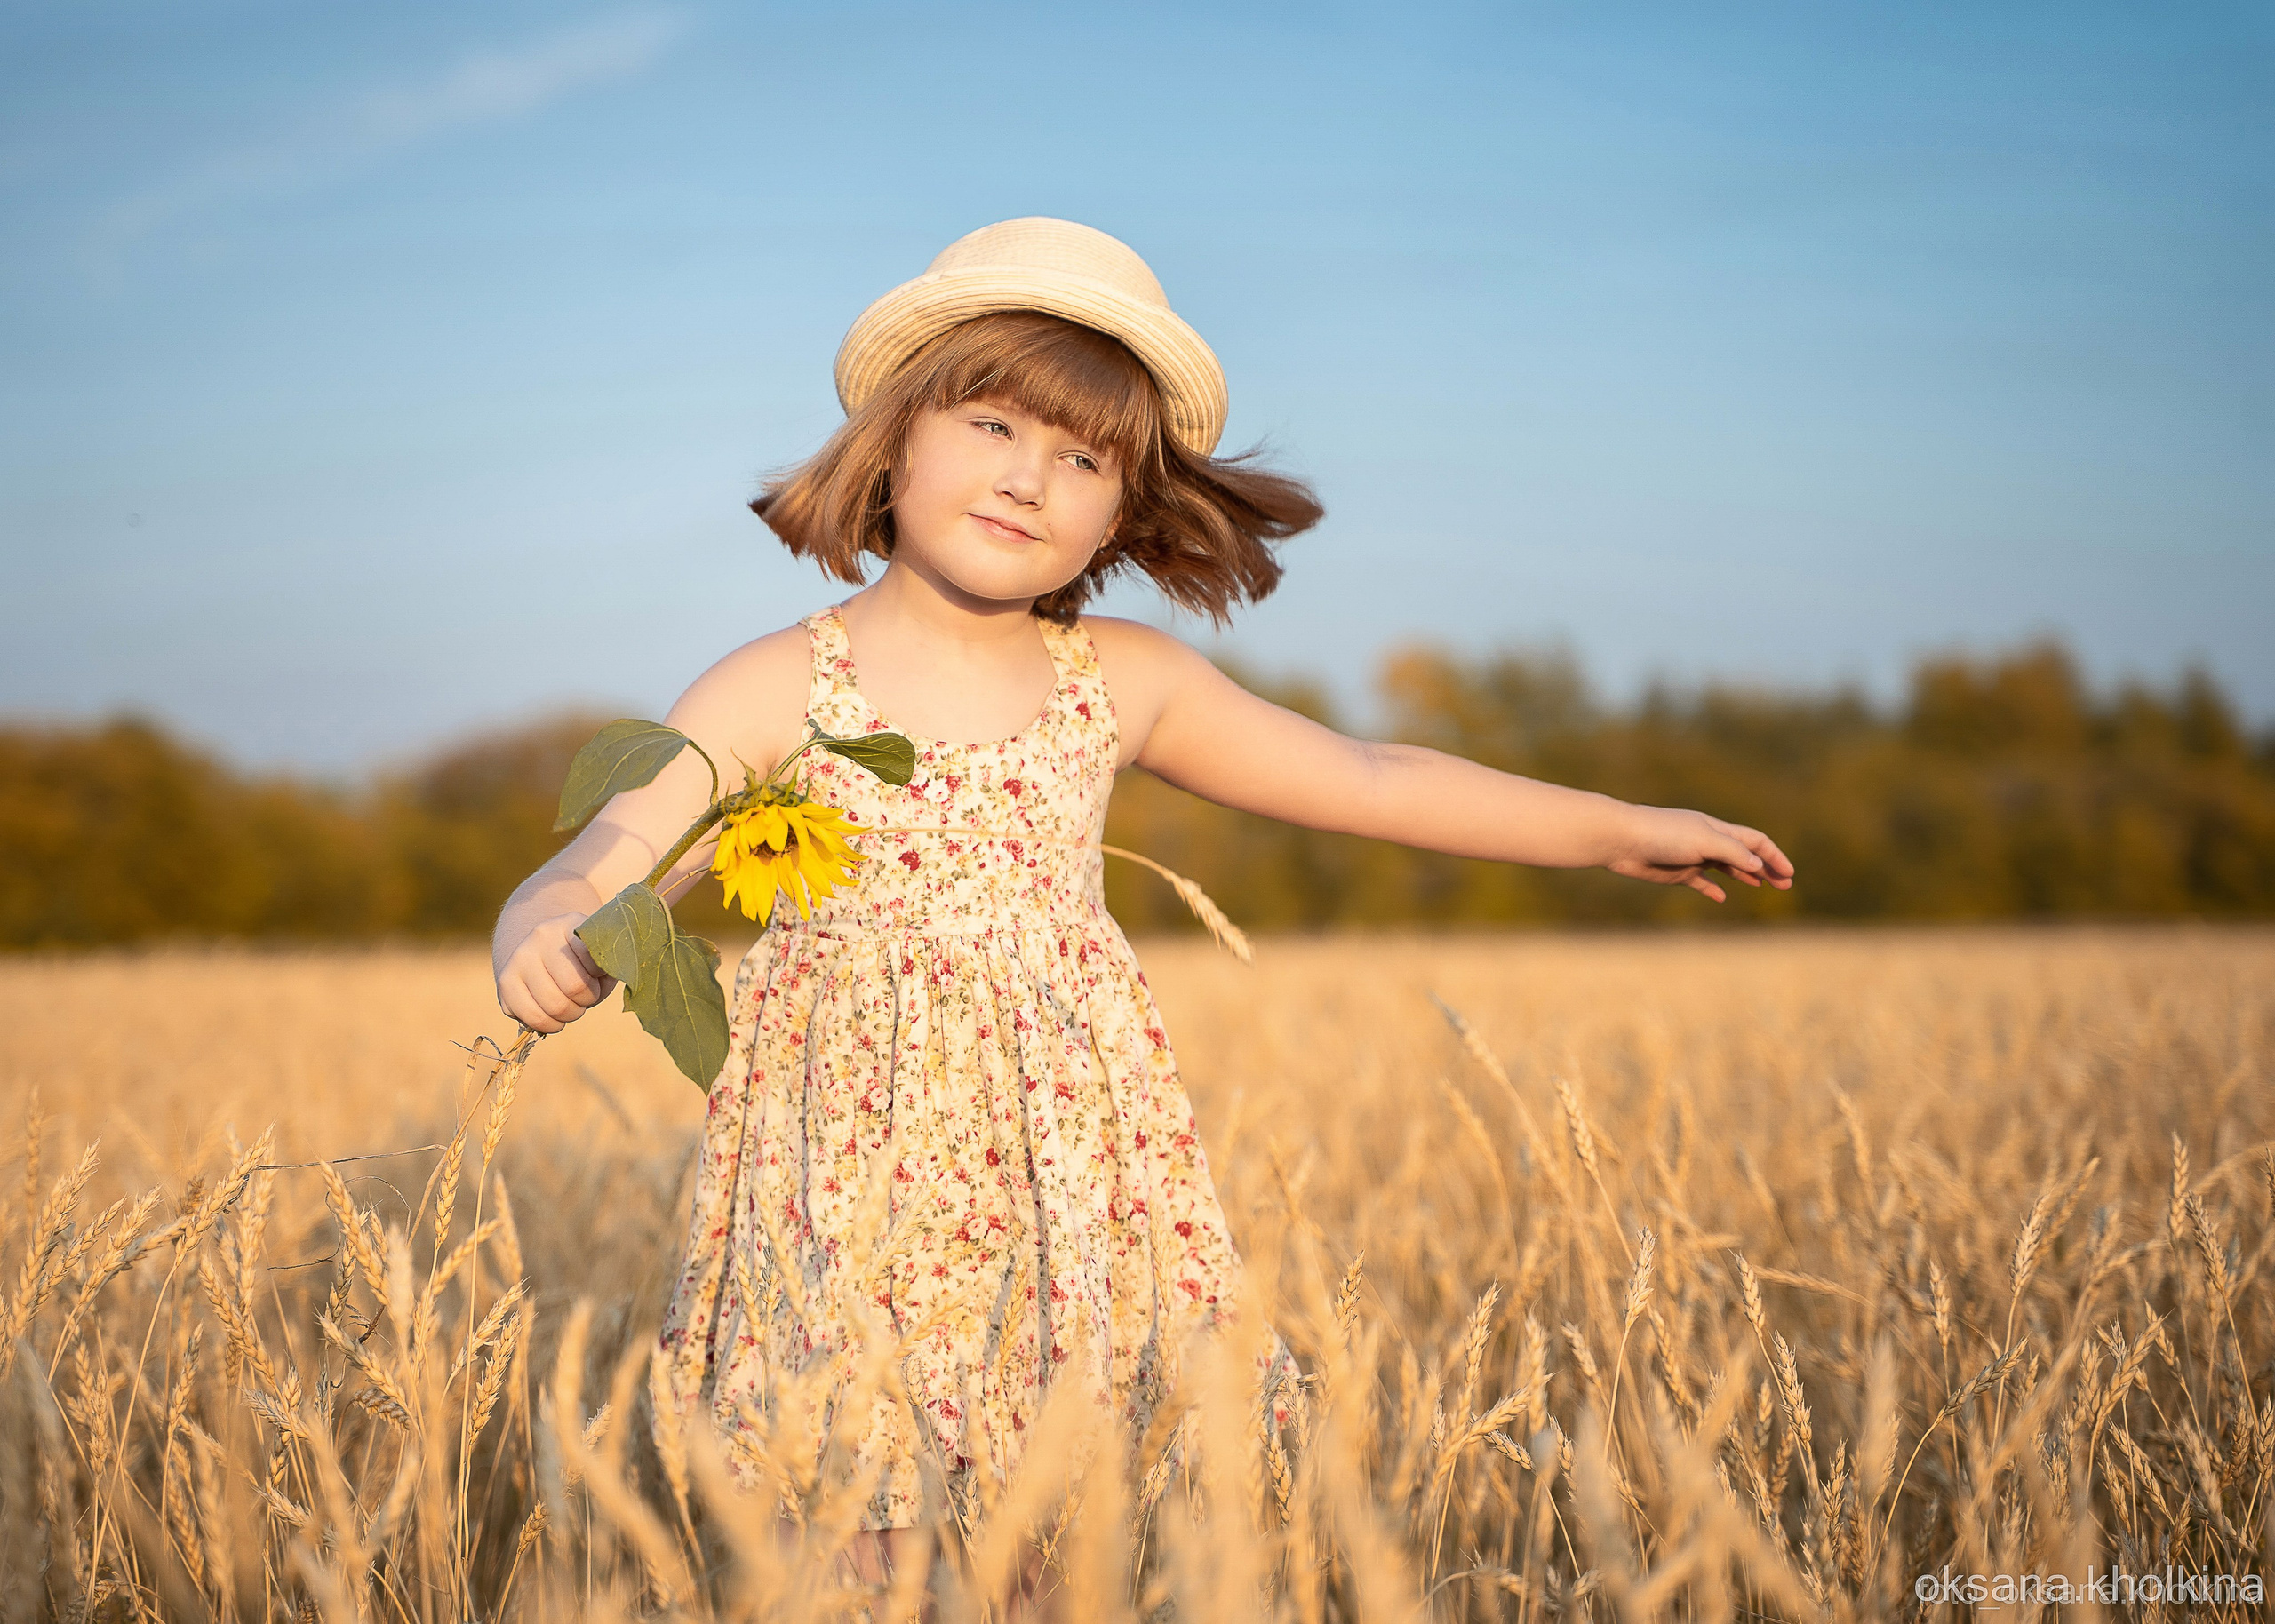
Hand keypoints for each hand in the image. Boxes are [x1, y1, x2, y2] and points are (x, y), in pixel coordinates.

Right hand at [495, 913, 616, 1031]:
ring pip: (554, 1006)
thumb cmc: (583, 960)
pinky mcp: (505, 983)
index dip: (602, 973)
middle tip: (586, 994)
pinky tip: (555, 1016)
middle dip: (587, 999)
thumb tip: (602, 979)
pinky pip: (533, 1018)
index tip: (599, 972)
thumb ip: (609, 966)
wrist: (543, 953)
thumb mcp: (601, 955)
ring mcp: (518, 959)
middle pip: (574, 987)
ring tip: (572, 1004)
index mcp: (569, 924)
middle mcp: (539, 937)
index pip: (592, 955)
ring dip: (571, 1014)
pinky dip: (551, 1025)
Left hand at [1607, 806, 1795, 902]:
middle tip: (1785, 885)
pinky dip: (1713, 889)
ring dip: (1745, 876)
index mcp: (1718, 830)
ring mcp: (1693, 857)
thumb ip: (1731, 852)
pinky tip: (1721, 898)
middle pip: (1745, 855)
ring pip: (1726, 867)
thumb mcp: (1703, 841)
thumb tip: (1757, 863)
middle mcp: (1708, 842)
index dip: (1774, 856)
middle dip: (1766, 868)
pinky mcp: (1677, 872)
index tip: (1789, 874)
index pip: (1755, 841)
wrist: (1623, 840)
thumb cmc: (1662, 835)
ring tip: (1762, 886)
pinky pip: (1700, 882)